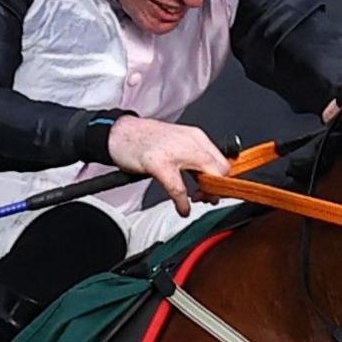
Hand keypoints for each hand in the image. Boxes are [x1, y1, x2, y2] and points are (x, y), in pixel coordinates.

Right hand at [107, 116, 231, 210]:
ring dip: (206, 194)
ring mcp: (174, 151)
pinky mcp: (158, 163)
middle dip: (218, 188)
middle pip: (219, 168)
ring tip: (196, 201)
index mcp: (195, 136)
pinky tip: (183, 209)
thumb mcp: (177, 144)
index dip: (223, 180)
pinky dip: (183, 203)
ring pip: (206, 174)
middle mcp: (189, 141)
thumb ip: (195, 159)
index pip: (222, 160)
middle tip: (209, 198)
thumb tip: (210, 180)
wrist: (118, 132)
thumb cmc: (146, 141)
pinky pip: (178, 188)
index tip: (217, 190)